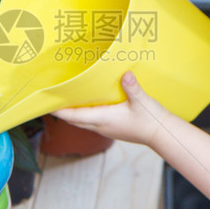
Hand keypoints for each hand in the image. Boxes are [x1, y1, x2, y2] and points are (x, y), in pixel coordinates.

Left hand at [52, 71, 171, 146]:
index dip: (60, 110)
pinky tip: (86, 105)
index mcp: (104, 119)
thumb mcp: (142, 101)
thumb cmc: (152, 119)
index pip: (75, 115)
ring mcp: (106, 130)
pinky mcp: (111, 129)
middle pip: (74, 120)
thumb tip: (125, 74)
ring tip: (64, 100)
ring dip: (72, 113)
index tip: (47, 105)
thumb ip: (133, 87)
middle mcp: (101, 126)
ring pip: (82, 122)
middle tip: (51, 100)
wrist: (162, 134)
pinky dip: (83, 114)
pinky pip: (91, 122)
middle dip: (62, 111)